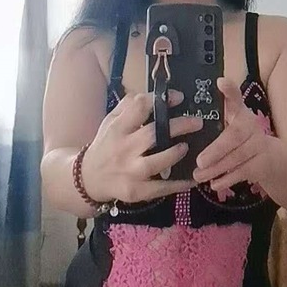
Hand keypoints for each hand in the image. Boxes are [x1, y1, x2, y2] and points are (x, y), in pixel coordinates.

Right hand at [82, 90, 202, 202]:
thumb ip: (130, 105)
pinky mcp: (137, 191)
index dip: (161, 100)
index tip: (179, 98)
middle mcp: (124, 149)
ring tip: (187, 147)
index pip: (139, 108)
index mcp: (118, 128)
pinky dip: (180, 184)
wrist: (89, 178)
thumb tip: (159, 95)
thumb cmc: (106, 145)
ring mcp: (130, 172)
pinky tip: (194, 178)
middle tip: (197, 122)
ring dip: (176, 153)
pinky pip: (162, 188)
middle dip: (178, 126)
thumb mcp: (111, 121)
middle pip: (153, 134)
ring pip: (157, 162)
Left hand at [192, 77, 272, 194]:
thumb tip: (181, 124)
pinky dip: (227, 180)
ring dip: (216, 169)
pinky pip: (243, 172)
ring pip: (237, 158)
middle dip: (216, 150)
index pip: (236, 98)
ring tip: (198, 176)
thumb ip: (212, 122)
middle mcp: (251, 125)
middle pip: (234, 136)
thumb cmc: (241, 141)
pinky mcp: (263, 163)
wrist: (274, 160)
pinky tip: (214, 185)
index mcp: (240, 113)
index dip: (229, 90)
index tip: (220, 82)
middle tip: (199, 162)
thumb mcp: (230, 127)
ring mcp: (260, 144)